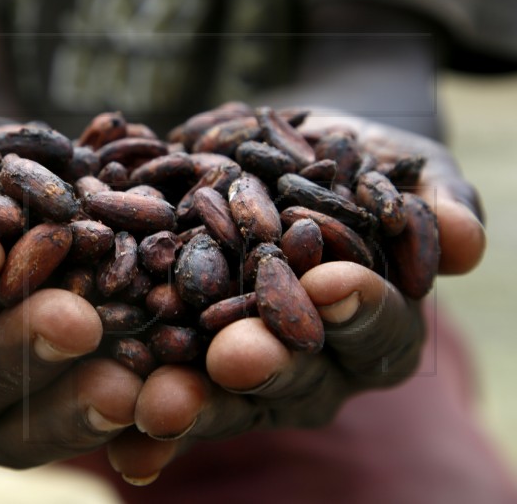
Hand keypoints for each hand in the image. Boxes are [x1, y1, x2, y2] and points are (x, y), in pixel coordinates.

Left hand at [106, 113, 485, 484]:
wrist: (270, 151)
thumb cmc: (349, 159)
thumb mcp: (398, 166)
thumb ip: (431, 201)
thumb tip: (466, 242)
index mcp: (372, 325)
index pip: (374, 324)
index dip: (357, 307)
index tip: (331, 284)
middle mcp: (311, 360)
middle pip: (292, 374)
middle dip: (265, 363)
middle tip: (236, 356)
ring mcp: (244, 362)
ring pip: (220, 395)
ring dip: (191, 401)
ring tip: (157, 402)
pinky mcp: (181, 351)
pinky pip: (160, 387)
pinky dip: (136, 407)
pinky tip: (114, 429)